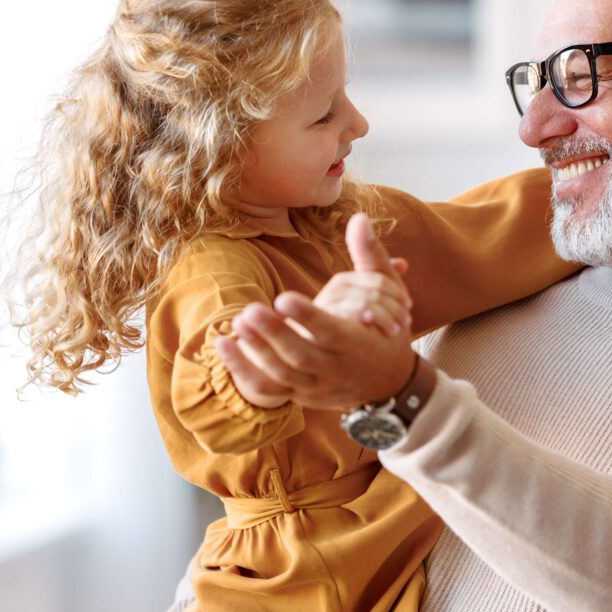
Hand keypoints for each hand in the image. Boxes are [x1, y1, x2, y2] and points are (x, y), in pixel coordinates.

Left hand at [215, 214, 417, 408]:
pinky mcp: (298, 394)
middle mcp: (336, 369)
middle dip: (275, 335)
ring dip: (256, 351)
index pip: (332, 333)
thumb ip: (370, 256)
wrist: (387, 382)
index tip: (283, 298)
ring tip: (237, 321)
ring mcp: (315, 385)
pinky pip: (268, 390)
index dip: (308, 317)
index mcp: (358, 343)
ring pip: (282, 375)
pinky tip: (222, 344)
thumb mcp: (389, 295)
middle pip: (301, 357)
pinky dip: (243, 371)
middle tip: (249, 310)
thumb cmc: (386, 331)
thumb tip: (360, 217)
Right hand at [313, 259, 411, 340]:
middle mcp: (333, 291)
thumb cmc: (351, 330)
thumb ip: (383, 283)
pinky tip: (378, 332)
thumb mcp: (370, 305)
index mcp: (345, 282)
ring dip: (385, 316)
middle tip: (405, 321)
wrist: (325, 361)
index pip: (376, 277)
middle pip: (371, 290)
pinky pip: (347, 319)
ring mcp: (325, 308)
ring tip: (395, 330)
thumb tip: (402, 263)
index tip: (408, 306)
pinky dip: (367, 323)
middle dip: (393, 306)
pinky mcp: (320, 327)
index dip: (396, 291)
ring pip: (363, 303)